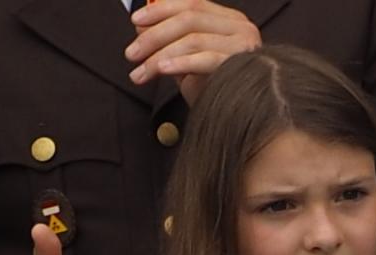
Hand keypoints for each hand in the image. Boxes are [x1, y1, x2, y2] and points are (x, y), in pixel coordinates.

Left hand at [126, 0, 263, 93]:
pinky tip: (161, 70)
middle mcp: (240, 26)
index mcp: (228, 20)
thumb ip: (167, 40)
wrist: (235, 121)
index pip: (191, 3)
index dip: (161, 10)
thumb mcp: (185, 61)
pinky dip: (180, 63)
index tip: (135, 21)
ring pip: (193, 39)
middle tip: (131, 54)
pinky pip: (205, 59)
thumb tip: (140, 25)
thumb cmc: (212, 91)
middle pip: (189, 18)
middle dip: (154, 36)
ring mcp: (244, 45)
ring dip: (159, 56)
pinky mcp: (242, 65)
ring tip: (140, 73)